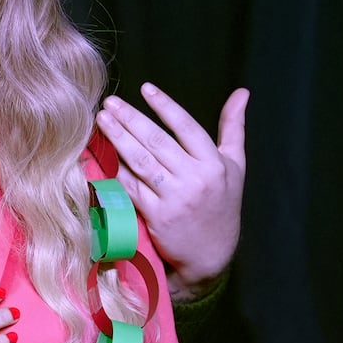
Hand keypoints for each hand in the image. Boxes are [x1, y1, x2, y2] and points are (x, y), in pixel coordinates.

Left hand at [96, 83, 247, 300]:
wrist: (211, 254)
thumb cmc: (222, 204)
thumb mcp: (234, 165)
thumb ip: (234, 128)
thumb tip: (242, 92)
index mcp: (215, 164)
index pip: (187, 127)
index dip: (165, 106)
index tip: (146, 88)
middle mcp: (196, 180)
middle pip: (157, 142)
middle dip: (131, 119)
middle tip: (110, 102)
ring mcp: (175, 199)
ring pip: (141, 162)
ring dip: (118, 139)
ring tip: (102, 121)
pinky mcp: (156, 216)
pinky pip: (132, 188)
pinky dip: (116, 171)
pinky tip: (101, 155)